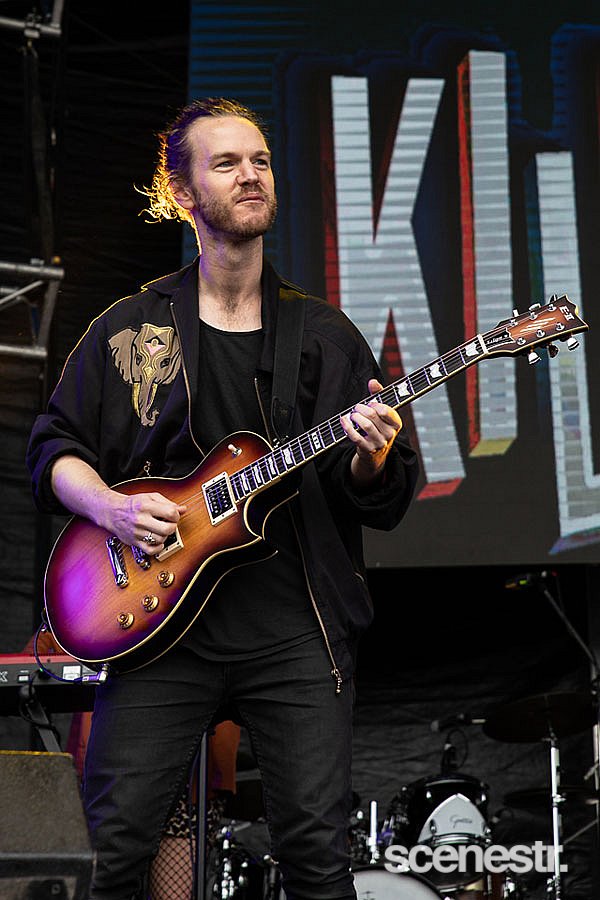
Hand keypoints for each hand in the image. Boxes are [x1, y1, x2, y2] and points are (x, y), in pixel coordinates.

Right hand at [51, 455, 185, 554]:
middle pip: (167, 529)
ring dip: (165, 536)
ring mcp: (137, 532)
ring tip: (161, 530)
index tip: (173, 515)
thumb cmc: (132, 504)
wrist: (112, 511)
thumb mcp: (150, 497)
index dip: (176, 515)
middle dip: (173, 526)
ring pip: (160, 539)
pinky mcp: (134, 542)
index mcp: (145, 506)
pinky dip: (158, 547)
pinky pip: (152, 550)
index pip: (170, 513)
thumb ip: (167, 503)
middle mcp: (140, 520)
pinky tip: (157, 540)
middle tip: (170, 524)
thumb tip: (182, 509)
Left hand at [340, 378, 402, 487]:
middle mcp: (390, 434)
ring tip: (352, 415)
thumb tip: (373, 382)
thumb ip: (378, 395)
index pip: (386, 410)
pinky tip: (344, 421)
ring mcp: (379, 443)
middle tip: (357, 408)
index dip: (374, 404)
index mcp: (396, 423)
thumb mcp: (381, 411)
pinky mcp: (367, 449)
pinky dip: (347, 427)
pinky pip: (355, 436)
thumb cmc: (378, 426)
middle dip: (361, 408)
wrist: (375, 452)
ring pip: (365, 425)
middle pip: (372, 415)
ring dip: (355, 417)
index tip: (370, 403)